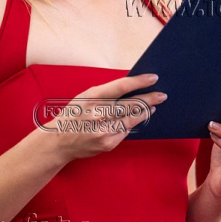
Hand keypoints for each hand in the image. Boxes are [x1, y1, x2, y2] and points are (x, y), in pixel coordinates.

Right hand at [41, 73, 165, 160]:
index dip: (140, 82)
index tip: (153, 78)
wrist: (58, 141)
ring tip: (152, 106)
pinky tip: (137, 119)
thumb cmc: (73, 115)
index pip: (121, 86)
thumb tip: (131, 87)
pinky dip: (132, 124)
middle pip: (132, 104)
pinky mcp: (108, 143)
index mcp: (92, 97)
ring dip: (145, 111)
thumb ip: (106, 93)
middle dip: (150, 98)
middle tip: (161, 95)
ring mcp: (104, 130)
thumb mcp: (85, 98)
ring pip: (133, 119)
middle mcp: (99, 113)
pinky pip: (126, 131)